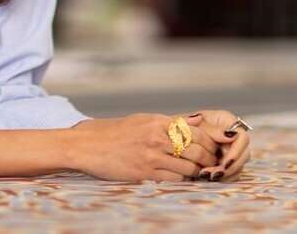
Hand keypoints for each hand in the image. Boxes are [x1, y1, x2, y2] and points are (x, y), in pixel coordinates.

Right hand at [69, 113, 219, 181]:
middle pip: (197, 150)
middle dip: (209, 158)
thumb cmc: (115, 132)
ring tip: (199, 172)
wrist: (87, 145)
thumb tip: (198, 120)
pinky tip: (181, 178)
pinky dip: (183, 181)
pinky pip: (175, 180)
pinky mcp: (145, 173)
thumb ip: (170, 122)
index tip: (213, 148)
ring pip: (190, 168)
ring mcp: (151, 156)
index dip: (210, 142)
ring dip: (198, 172)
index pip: (196, 131)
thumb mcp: (142, 120)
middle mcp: (156, 137)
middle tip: (211, 163)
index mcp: (156, 122)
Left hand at [183, 109, 251, 181]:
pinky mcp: (227, 162)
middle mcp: (234, 136)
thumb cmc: (182, 126)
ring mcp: (232, 150)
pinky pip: (231, 173)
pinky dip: (221, 178)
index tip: (224, 163)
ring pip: (238, 166)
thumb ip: (211, 129)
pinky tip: (207, 179)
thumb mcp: (195, 124)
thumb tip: (230, 135)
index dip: (236, 152)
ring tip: (206, 176)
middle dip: (229, 168)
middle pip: (243, 155)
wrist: (173, 136)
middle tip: (213, 175)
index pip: (242, 138)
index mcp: (228, 121)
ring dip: (224, 174)